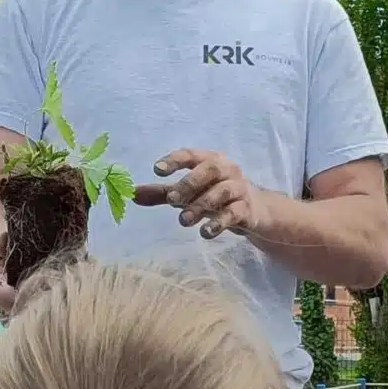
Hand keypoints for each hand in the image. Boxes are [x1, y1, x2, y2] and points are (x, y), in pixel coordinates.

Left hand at [133, 149, 263, 240]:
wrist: (255, 210)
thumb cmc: (215, 195)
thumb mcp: (188, 193)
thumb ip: (161, 193)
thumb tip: (132, 195)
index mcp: (209, 159)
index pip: (191, 155)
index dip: (174, 161)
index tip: (156, 170)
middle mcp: (227, 169)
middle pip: (209, 169)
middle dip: (189, 183)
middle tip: (172, 199)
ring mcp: (239, 188)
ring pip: (222, 192)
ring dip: (201, 205)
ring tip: (183, 221)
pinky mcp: (246, 209)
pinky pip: (234, 213)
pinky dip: (219, 222)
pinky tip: (205, 233)